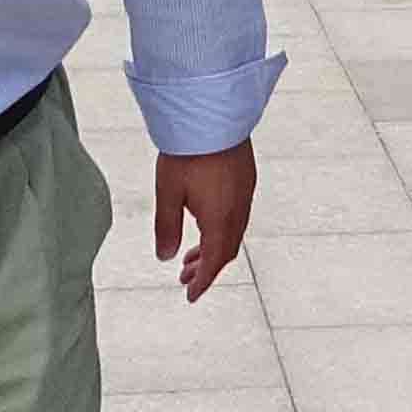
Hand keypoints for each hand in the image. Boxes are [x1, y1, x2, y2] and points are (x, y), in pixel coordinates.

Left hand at [151, 143, 256, 299]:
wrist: (212, 115)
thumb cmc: (187, 153)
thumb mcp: (168, 193)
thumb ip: (167, 228)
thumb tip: (165, 257)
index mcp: (220, 220)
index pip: (214, 262)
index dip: (203, 282)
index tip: (191, 296)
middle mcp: (238, 211)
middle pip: (226, 250)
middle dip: (207, 267)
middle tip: (186, 277)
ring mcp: (245, 194)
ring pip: (233, 233)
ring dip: (214, 248)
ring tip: (191, 254)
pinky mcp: (246, 179)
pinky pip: (238, 216)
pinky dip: (222, 230)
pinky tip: (207, 223)